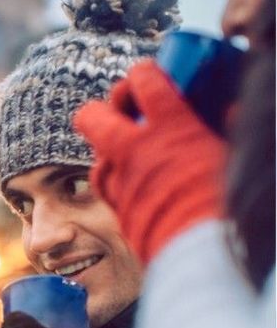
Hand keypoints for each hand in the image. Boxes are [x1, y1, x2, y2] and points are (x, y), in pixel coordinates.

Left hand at [73, 60, 227, 265]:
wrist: (203, 253)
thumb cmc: (227, 200)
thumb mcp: (232, 156)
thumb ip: (226, 131)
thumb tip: (231, 112)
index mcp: (170, 128)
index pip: (145, 85)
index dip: (143, 74)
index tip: (148, 74)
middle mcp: (135, 151)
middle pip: (95, 117)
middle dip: (104, 108)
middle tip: (123, 109)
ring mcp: (121, 180)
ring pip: (96, 156)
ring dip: (108, 149)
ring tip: (128, 149)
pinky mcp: (117, 209)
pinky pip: (106, 187)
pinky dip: (114, 178)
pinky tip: (129, 178)